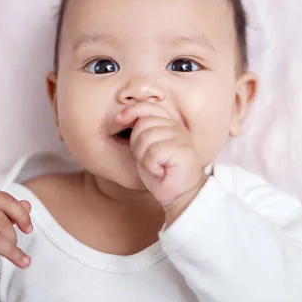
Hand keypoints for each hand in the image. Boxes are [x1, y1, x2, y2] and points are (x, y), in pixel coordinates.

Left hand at [116, 102, 206, 224]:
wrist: (179, 195)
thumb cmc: (161, 173)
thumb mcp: (145, 148)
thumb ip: (140, 131)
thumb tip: (122, 116)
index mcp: (168, 123)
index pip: (148, 106)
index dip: (132, 110)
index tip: (119, 119)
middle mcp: (176, 127)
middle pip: (143, 124)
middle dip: (137, 144)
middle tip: (148, 160)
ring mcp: (181, 137)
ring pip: (146, 138)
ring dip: (144, 157)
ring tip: (155, 166)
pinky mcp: (182, 150)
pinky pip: (153, 152)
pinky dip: (151, 166)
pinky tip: (161, 171)